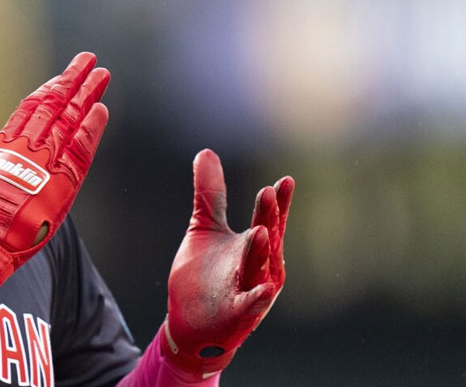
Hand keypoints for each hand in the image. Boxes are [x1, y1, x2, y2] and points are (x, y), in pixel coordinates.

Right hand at [0, 52, 109, 290]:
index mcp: (4, 143)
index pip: (32, 107)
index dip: (50, 88)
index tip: (62, 76)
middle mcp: (27, 146)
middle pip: (56, 104)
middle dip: (74, 81)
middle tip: (90, 61)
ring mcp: (46, 162)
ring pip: (71, 119)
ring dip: (88, 95)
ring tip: (102, 76)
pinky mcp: (63, 183)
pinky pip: (82, 149)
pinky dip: (92, 129)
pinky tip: (101, 111)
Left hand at [161, 149, 293, 375]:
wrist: (188, 321)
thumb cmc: (203, 275)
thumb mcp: (204, 227)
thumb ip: (209, 193)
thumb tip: (205, 152)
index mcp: (256, 247)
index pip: (270, 221)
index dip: (278, 203)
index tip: (284, 181)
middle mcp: (261, 268)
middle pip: (268, 240)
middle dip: (269, 218)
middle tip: (269, 193)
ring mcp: (251, 292)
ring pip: (259, 269)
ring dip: (261, 251)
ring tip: (261, 230)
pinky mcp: (237, 315)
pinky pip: (249, 305)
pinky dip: (257, 297)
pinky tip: (264, 288)